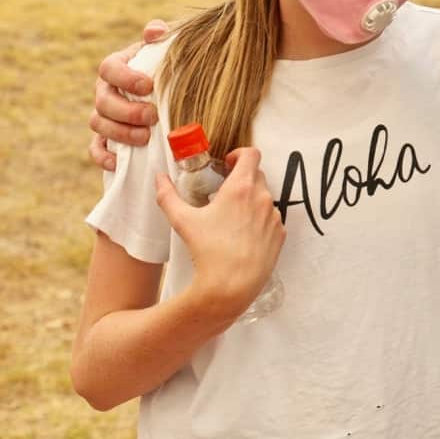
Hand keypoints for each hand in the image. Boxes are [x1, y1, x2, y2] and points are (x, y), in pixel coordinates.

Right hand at [88, 20, 168, 169]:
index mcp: (117, 67)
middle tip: (152, 117)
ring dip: (120, 133)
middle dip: (126, 111)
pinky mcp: (106, 137)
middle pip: (103, 102)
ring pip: (98, 124)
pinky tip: (119, 163)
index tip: (148, 86)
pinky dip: (103, 157)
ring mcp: (103, 115)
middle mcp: (105, 90)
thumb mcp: (166, 50)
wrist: (169, 90)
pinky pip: (95, 148)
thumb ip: (160, 37)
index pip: (109, 69)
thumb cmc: (166, 67)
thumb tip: (155, 30)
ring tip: (145, 138)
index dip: (125, 78)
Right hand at [154, 147, 284, 322]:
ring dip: (250, 201)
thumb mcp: (183, 221)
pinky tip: (242, 235)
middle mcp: (263, 198)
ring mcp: (274, 216)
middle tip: (224, 192)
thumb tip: (159, 178)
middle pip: (256, 175)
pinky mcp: (280, 233)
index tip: (227, 164)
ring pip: (264, 198)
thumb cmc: (208, 252)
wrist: (231, 285)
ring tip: (231, 218)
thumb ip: (168, 195)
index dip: (239, 154)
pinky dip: (259, 220)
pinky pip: (271, 218)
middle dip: (241, 179)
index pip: (252, 154)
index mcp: (241, 188)